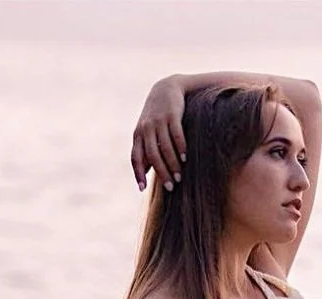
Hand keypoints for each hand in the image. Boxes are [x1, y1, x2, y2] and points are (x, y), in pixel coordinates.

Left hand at [131, 76, 186, 192]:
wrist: (166, 88)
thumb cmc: (156, 116)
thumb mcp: (147, 131)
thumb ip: (145, 150)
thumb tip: (144, 174)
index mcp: (138, 135)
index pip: (136, 157)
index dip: (138, 173)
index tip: (142, 188)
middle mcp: (146, 128)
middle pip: (152, 155)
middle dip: (161, 173)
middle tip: (171, 187)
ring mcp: (158, 121)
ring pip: (165, 147)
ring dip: (173, 164)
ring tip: (179, 177)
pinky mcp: (172, 114)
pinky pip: (176, 134)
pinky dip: (180, 147)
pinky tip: (185, 158)